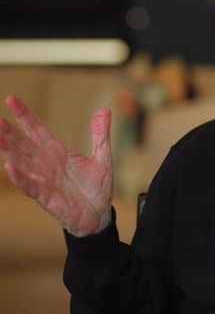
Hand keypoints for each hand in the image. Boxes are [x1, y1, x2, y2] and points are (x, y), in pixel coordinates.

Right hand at [0, 96, 112, 236]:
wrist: (99, 214)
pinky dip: (21, 177)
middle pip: (23, 144)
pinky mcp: (47, 197)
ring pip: (22, 163)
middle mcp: (46, 164)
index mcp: (57, 152)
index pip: (37, 130)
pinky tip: (10, 167)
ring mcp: (44, 180)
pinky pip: (31, 186)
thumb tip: (105, 109)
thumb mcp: (102, 157)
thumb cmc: (96, 187)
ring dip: (9, 151)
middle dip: (9, 132)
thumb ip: (100, 135)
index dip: (25, 116)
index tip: (11, 99)